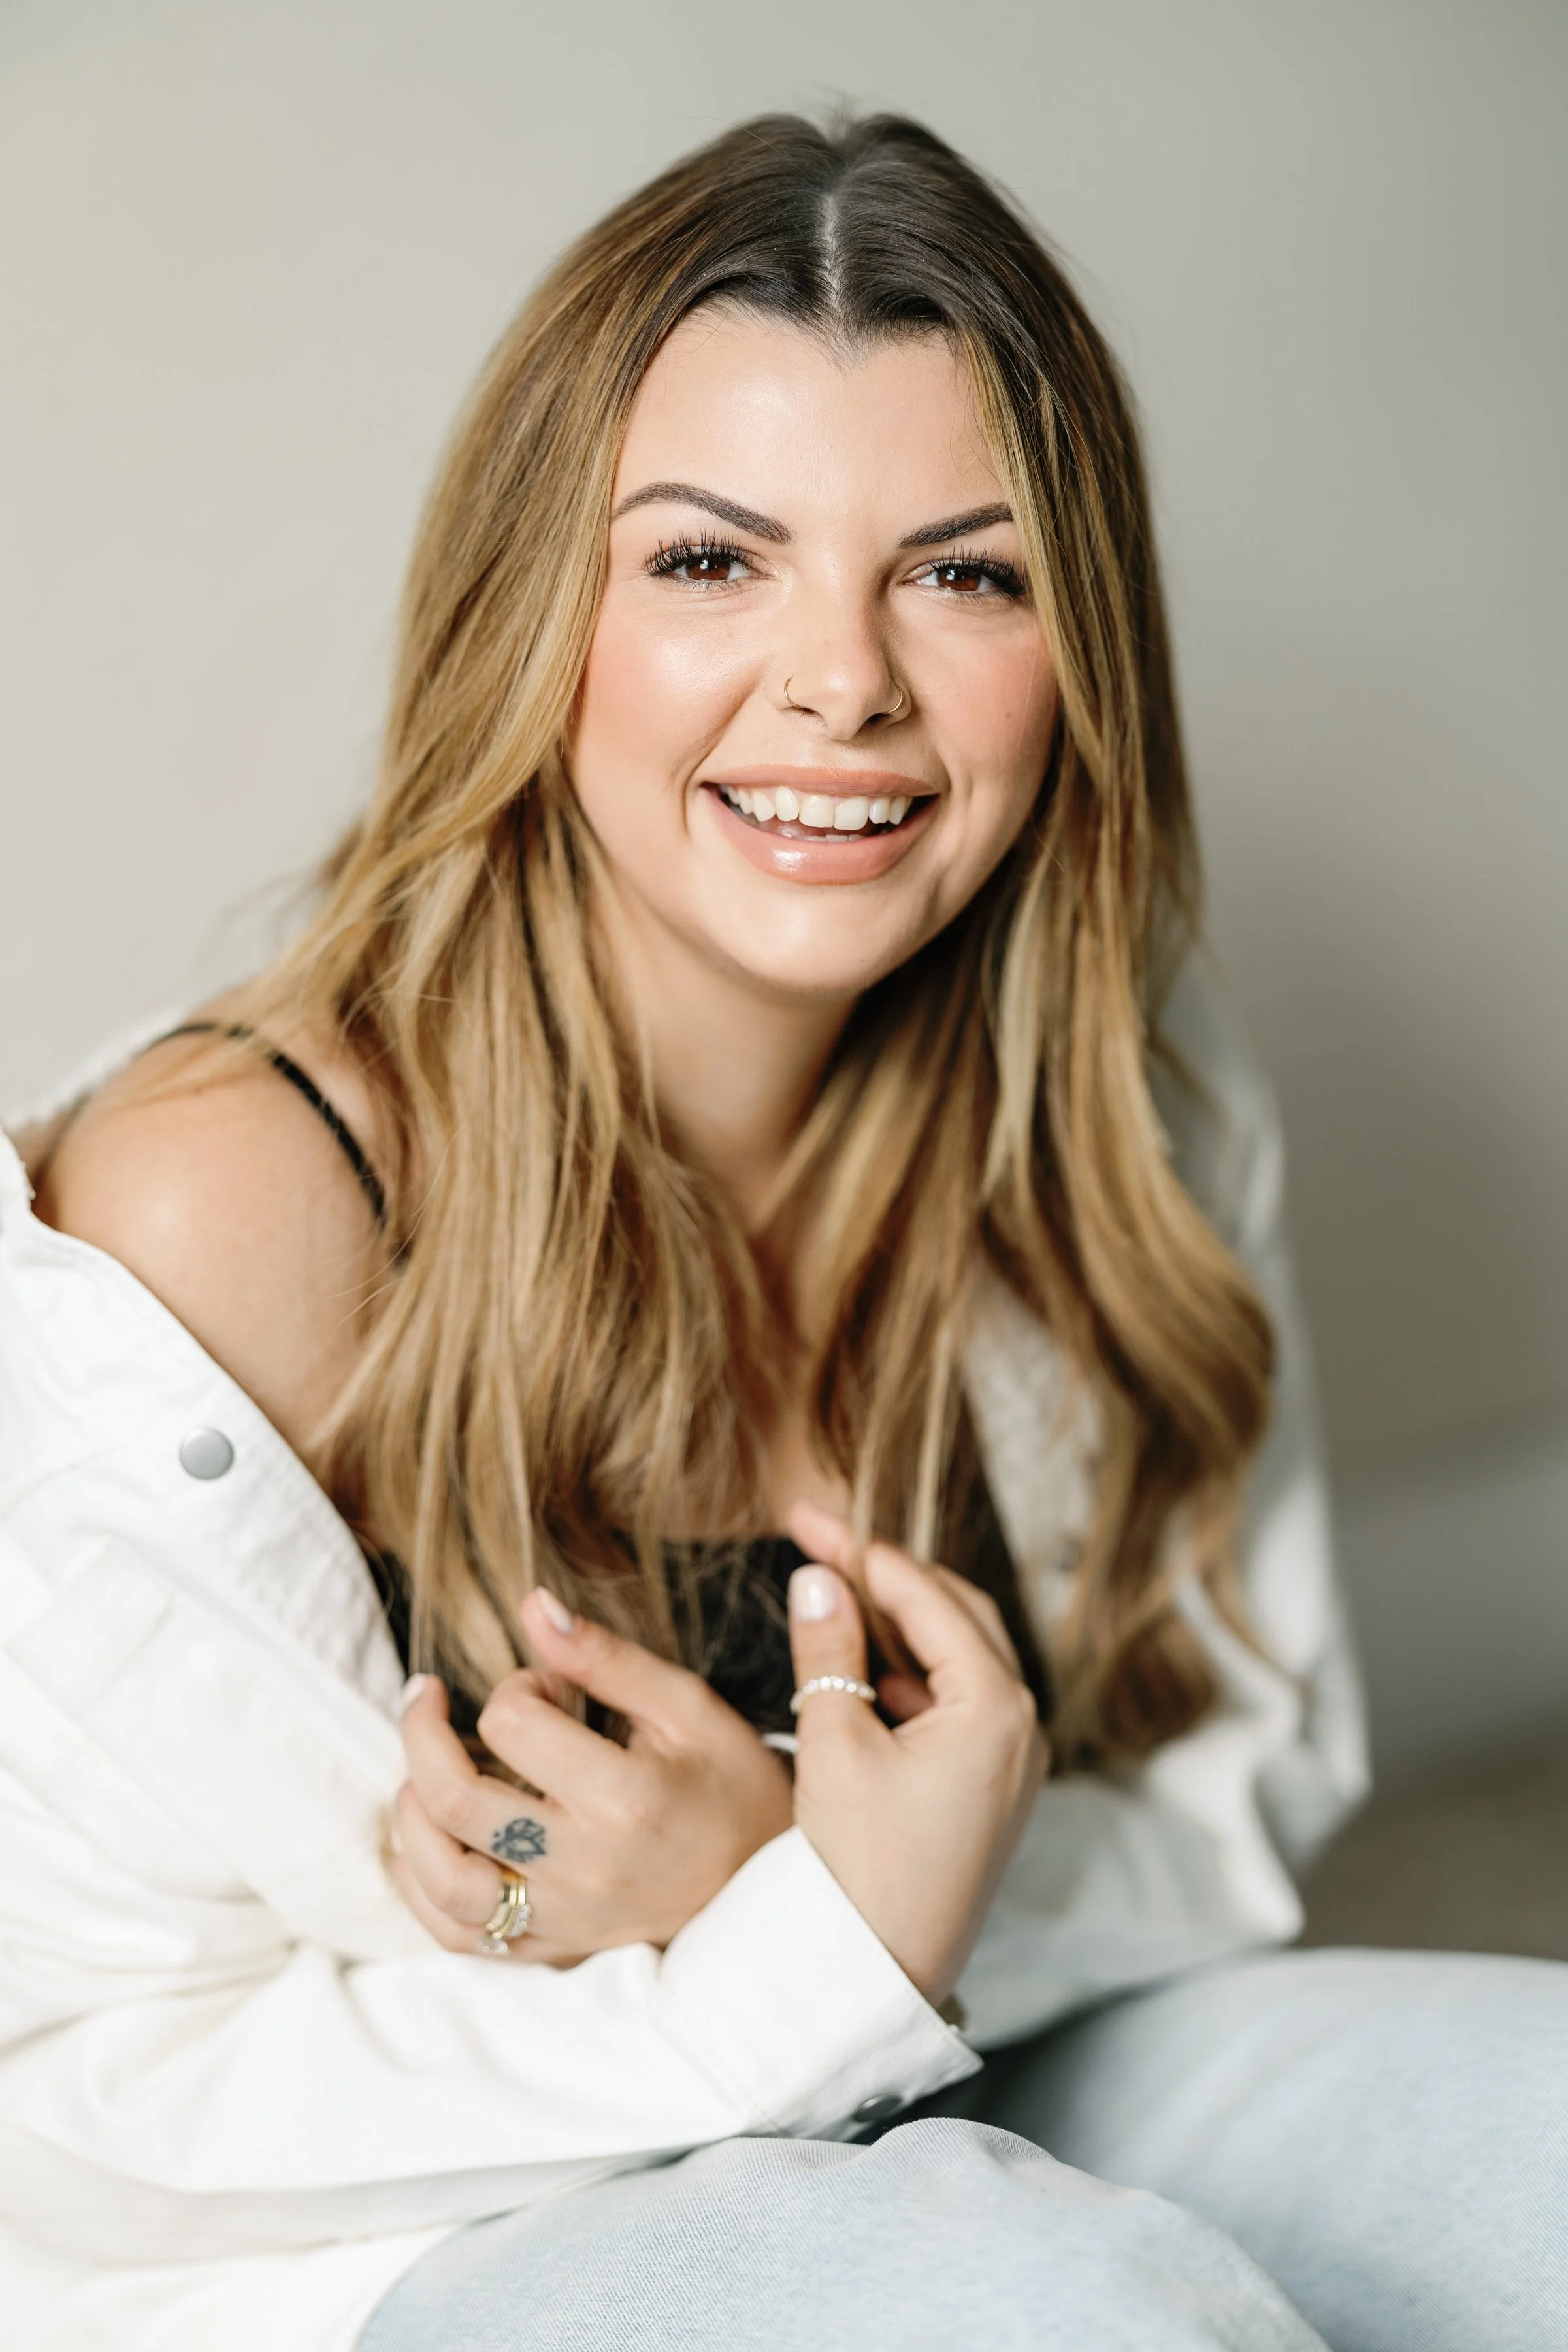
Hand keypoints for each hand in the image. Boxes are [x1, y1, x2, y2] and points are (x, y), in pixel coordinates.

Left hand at [392, 1588, 793, 1961]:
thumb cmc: (730, 1781)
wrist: (768, 1878)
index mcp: (624, 1798)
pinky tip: (420, 1842)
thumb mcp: (684, 1703)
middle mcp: (584, 1867)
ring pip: (441, 1878)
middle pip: (454, 1800)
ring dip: (408, 1814)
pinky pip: (456, 1936)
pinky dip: (418, 1888)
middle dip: (421, 1731)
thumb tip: (532, 1605)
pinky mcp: (552, 1948)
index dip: (516, 1686)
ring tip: (417, 1769)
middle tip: (425, 1694)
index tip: (546, 1685)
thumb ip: (604, 1656)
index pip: (512, 1724)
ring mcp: (563, 1918)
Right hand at [783, 1501, 1048, 2007]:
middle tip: (817, 1542)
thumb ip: (829, 1649)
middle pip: (956, 1613)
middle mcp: (1022, 1725)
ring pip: (958, 1655)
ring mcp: (1013, 1759)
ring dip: (897, 1622)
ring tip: (830, 1594)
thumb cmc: (859, 1867)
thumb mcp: (834, 1744)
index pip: (926, 1596)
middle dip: (886, 1575)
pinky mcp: (991, 1787)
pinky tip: (861, 1668)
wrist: (878, 1977)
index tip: (804, 1519)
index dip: (861, 1550)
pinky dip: (910, 1673)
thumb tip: (819, 1577)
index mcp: (997, 1707)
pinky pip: (956, 1701)